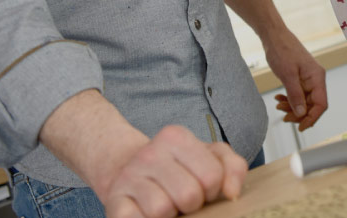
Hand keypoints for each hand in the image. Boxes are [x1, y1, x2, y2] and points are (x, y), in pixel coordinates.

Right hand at [99, 126, 246, 217]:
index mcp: (176, 137)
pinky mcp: (114, 201)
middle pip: (189, 196)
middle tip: (184, 200)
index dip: (213, 190)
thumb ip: (232, 167)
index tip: (204, 188)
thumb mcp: (208, 157)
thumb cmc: (176, 167)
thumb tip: (232, 193)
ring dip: (170, 215)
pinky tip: (148, 213)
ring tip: (167, 206)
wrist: (126, 168)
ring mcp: (129, 177)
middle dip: (192, 205)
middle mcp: (149, 153)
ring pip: (162, 210)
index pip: (212, 175)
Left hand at [263, 28, 327, 130]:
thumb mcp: (287, 75)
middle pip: (313, 105)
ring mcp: (308, 79)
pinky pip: (298, 95)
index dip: (312, 118)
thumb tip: (301, 114)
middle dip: (299, 114)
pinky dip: (289, 99)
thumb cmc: (282, 50)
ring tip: (278, 105)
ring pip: (304, 101)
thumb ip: (295, 95)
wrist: (274, 36)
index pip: (321, 104)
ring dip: (292, 107)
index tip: (300, 127)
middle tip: (284, 118)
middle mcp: (315, 79)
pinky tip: (279, 98)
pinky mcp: (300, 79)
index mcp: (317, 77)